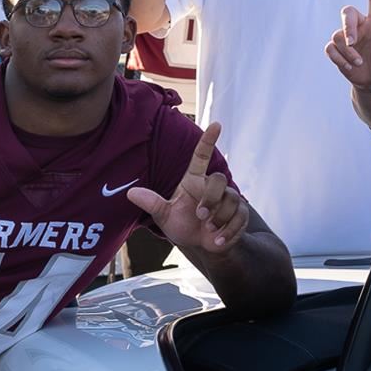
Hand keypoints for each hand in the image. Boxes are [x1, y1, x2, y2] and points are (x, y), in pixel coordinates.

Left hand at [125, 123, 249, 253]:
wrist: (202, 245)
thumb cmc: (183, 225)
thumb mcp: (165, 216)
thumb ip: (152, 204)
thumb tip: (130, 193)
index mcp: (194, 180)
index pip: (202, 156)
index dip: (209, 140)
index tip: (216, 125)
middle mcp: (212, 186)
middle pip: (219, 180)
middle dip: (211, 199)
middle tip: (201, 215)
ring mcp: (229, 199)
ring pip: (231, 199)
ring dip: (219, 218)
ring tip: (209, 230)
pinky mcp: (240, 213)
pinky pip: (240, 216)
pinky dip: (228, 231)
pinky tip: (218, 240)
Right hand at [326, 0, 370, 89]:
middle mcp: (361, 27)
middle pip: (347, 12)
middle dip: (347, 26)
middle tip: (353, 41)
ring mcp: (347, 39)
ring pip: (338, 35)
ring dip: (348, 51)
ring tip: (359, 63)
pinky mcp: (338, 51)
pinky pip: (330, 48)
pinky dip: (339, 58)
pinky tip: (350, 67)